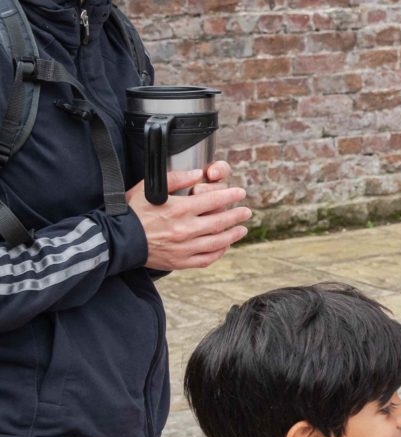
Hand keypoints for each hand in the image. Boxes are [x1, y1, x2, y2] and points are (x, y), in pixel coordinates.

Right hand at [130, 164, 250, 270]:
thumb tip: (198, 174)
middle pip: (220, 221)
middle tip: (246, 212)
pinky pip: (206, 259)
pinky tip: (225, 246)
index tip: (240, 193)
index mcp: (179, 209)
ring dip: (233, 235)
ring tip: (242, 229)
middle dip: (237, 215)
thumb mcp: (150, 188)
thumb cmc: (132, 212)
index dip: (230, 196)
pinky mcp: (180, 262)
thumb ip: (175, 179)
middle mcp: (185, 229)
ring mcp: (184, 248)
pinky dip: (219, 252)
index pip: (214, 200)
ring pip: (218, 242)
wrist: (117, 240)